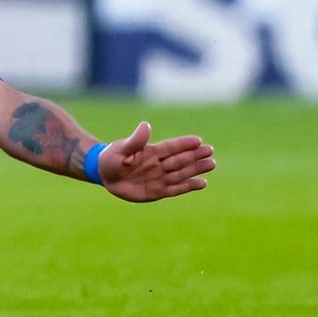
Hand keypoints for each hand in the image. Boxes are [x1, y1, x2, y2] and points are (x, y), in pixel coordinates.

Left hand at [96, 121, 214, 201]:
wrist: (106, 175)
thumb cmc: (112, 158)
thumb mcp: (120, 149)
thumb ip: (135, 141)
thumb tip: (146, 125)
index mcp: (151, 152)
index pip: (170, 147)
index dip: (183, 143)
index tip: (198, 140)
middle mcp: (159, 164)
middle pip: (180, 159)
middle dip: (195, 155)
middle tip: (210, 151)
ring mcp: (160, 177)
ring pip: (182, 173)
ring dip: (196, 169)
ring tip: (211, 164)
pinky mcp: (158, 191)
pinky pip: (176, 189)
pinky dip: (189, 186)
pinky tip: (203, 183)